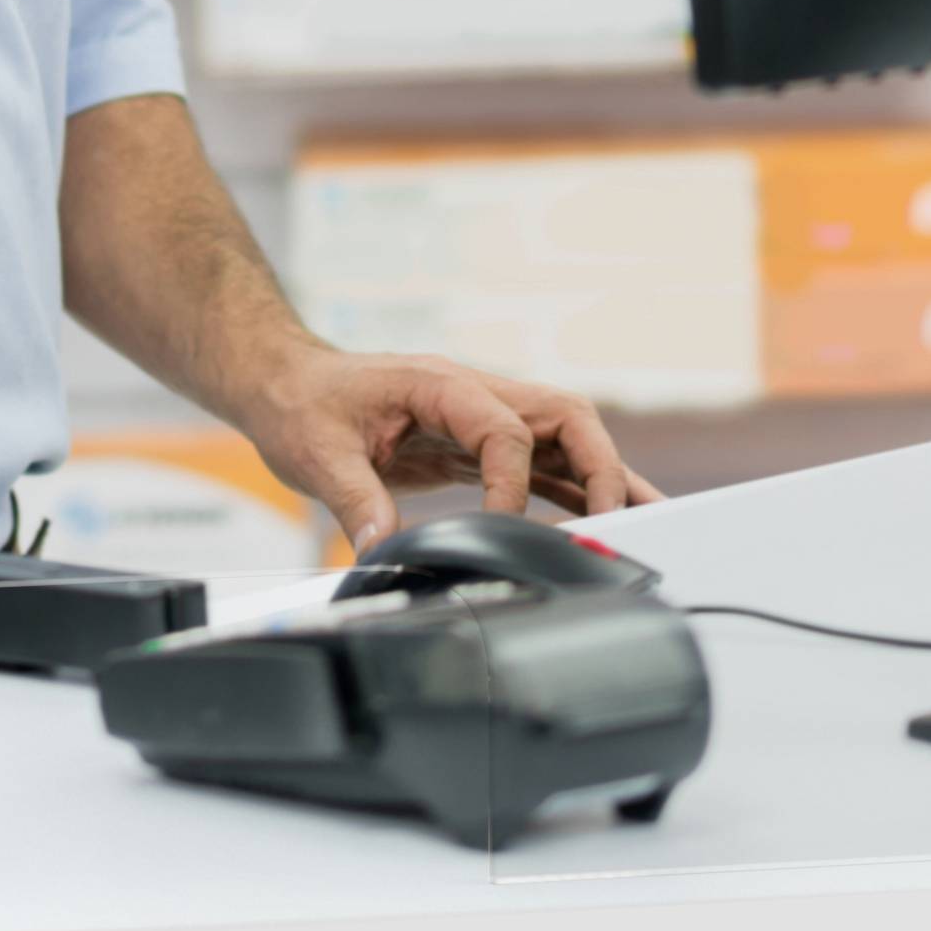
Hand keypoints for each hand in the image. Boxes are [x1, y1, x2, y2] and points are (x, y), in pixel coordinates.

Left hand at [236, 344, 660, 551]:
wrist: (283, 382)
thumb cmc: (300, 401)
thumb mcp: (316, 451)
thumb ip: (356, 498)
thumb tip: (383, 549)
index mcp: (441, 384)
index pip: (508, 429)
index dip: (514, 484)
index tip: (501, 529)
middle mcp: (473, 395)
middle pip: (566, 417)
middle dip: (600, 465)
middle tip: (617, 517)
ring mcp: (479, 419)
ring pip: (563, 440)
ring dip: (602, 477)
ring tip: (648, 519)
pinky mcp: (474, 446)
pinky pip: (538, 465)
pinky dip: (571, 492)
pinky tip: (595, 521)